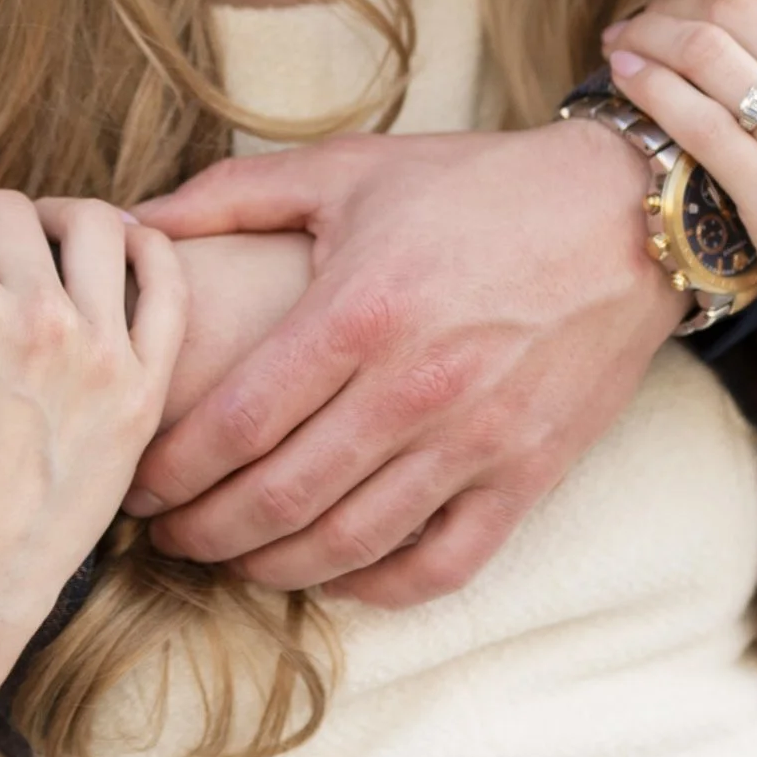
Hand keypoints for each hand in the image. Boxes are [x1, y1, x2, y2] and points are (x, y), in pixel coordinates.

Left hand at [125, 119, 674, 604]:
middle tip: (164, 535)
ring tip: (230, 558)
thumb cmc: (476, 186)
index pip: (236, 422)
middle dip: (203, 531)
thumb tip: (132, 221)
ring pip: (349, 544)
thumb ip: (232, 195)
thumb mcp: (349, 168)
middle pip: (279, 497)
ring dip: (271, 567)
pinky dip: (376, 588)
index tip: (138, 482)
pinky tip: (332, 574)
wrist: (625, 215)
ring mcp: (476, 440)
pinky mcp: (528, 475)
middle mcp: (414, 387)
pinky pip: (440, 566)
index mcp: (358, 310)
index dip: (171, 468)